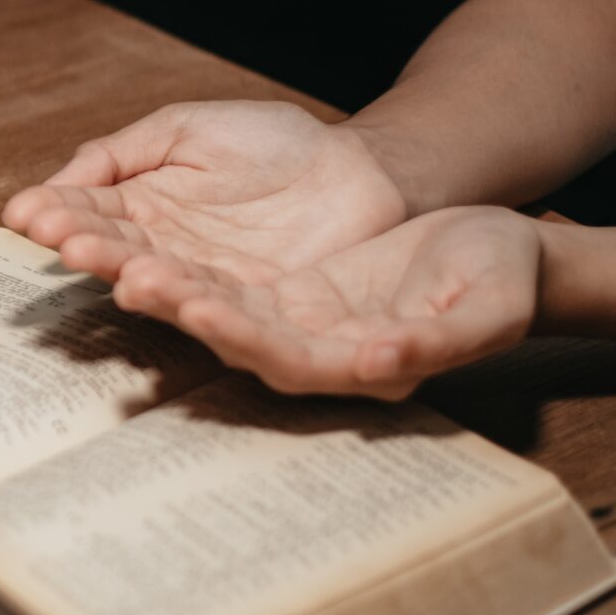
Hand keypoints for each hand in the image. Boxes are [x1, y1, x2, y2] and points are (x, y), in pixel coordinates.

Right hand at [3, 101, 410, 286]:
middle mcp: (163, 250)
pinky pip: (209, 303)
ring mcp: (204, 281)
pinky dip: (177, 296)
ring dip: (122, 272)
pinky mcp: (250, 306)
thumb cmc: (272, 143)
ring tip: (93, 260)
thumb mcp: (183, 129)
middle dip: (83, 243)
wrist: (360, 170)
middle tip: (55, 238)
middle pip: (114, 250)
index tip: (25, 214)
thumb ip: (119, 154)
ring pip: (154, 280)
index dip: (56, 213)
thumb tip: (52, 185)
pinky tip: (145, 285)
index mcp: (140, 207)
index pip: (87, 212)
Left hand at [110, 206, 544, 399]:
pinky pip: (217, 278)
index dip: (243, 336)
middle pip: (233, 335)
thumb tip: (381, 363)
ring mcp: (291, 324)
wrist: (497, 253)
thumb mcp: (488, 311)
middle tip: (127, 277)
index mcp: (361, 368)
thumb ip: (438, 341)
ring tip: (111, 258)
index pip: (289, 359)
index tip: (200, 308)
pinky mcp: (279, 293)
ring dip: (163, 284)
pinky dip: (176, 263)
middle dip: (180, 308)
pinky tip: (132, 245)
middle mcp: (314, 355)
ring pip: (214, 304)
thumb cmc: (504, 282)